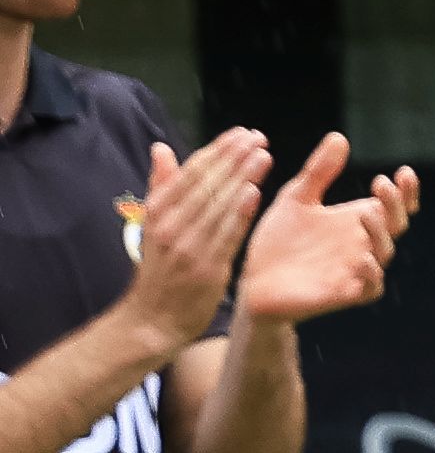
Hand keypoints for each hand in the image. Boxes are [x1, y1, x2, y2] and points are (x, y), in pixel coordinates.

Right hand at [112, 129, 274, 357]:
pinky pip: (225, 236)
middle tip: (258, 137)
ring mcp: (188, 246)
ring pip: (217, 205)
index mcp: (157, 211)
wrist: (153, 319)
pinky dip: (238, 212)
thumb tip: (161, 148)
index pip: (190, 173)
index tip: (241, 133)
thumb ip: (161, 186)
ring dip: (241, 177)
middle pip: (206, 184)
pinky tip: (254, 192)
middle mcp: (171, 225)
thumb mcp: (153, 224)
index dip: (217, 151)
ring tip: (263, 154)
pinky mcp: (206, 267)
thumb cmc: (159, 270)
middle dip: (233, 158)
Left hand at [228, 132, 416, 327]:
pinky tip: (363, 258)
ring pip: (384, 252)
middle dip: (395, 205)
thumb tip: (340, 137)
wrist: (255, 283)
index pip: (394, 206)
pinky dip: (371, 273)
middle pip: (396, 224)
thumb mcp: (297, 198)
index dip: (406, 192)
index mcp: (357, 221)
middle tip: (381, 183)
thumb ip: (319, 172)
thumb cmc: (279, 242)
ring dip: (380, 233)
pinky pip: (370, 286)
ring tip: (367, 214)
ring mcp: (356, 270)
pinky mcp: (344, 293)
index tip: (403, 172)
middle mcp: (363, 244)